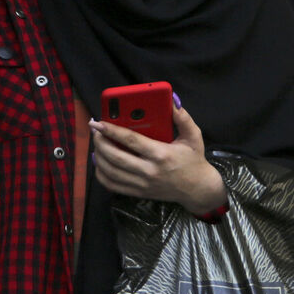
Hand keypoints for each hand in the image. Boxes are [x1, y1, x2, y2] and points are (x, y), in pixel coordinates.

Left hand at [90, 104, 225, 215]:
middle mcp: (150, 171)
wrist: (197, 189)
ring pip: (111, 172)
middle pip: (116, 157)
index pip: (131, 140)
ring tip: (97, 143)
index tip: (99, 122)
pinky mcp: (139, 193)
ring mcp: (142, 184)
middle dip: (100, 142)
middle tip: (95, 130)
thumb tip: (172, 101)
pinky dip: (101, 173)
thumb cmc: (194, 160)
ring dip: (99, 156)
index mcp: (161, 154)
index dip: (112, 130)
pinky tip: (100, 162)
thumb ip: (183, 118)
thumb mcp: (193, 136)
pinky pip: (112, 185)